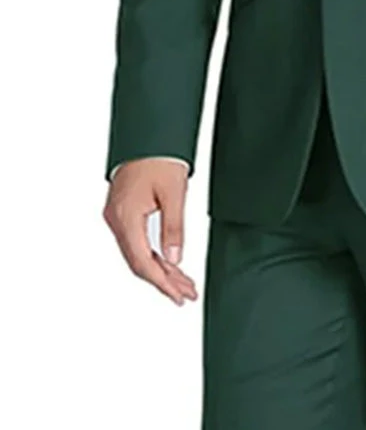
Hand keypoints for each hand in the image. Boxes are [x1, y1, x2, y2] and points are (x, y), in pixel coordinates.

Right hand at [103, 159, 196, 305]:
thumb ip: (174, 228)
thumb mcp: (174, 194)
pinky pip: (135, 242)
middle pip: (138, 262)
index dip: (162, 282)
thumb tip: (176, 259)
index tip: (178, 295)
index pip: (142, 262)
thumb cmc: (160, 157)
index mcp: (125, 216)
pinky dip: (153, 255)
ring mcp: (116, 216)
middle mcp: (116, 219)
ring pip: (136, 254)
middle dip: (163, 280)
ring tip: (183, 283)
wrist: (148, 134)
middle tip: (186, 294)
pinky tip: (169, 264)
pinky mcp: (122, 212)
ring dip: (160, 270)